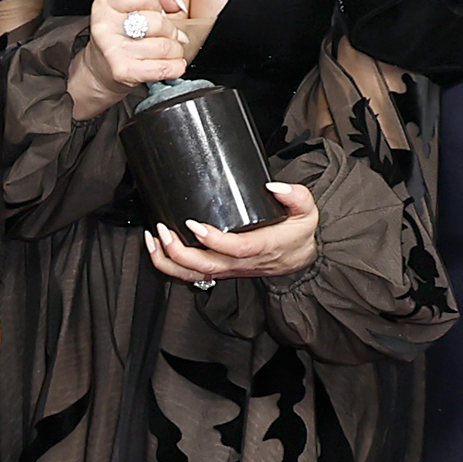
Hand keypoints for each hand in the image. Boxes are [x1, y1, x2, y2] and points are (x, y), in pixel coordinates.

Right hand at [69, 0, 190, 115]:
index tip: (155, 12)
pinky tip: (172, 65)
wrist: (101, 69)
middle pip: (158, 21)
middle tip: (165, 36)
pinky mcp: (122, 71)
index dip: (157, 3)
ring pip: (164, 46)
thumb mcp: (133, 7)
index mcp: (106, 4)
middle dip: (170, 30)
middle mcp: (105, 26)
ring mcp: (112, 50)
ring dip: (175, 50)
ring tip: (167, 52)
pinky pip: (163, 68)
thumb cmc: (122, 36)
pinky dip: (175, 67)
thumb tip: (178, 5)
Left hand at [146, 180, 320, 284]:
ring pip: (194, 275)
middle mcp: (241, 263)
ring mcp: (228, 269)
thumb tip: (274, 186)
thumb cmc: (298, 236)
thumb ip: (296, 197)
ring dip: (169, 260)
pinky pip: (191, 275)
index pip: (235, 249)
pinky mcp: (220, 271)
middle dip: (180, 251)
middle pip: (207, 266)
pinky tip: (157, 248)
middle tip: (164, 229)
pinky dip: (169, 265)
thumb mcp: (308, 213)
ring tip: (154, 238)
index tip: (194, 223)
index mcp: (262, 248)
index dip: (213, 240)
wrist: (299, 259)